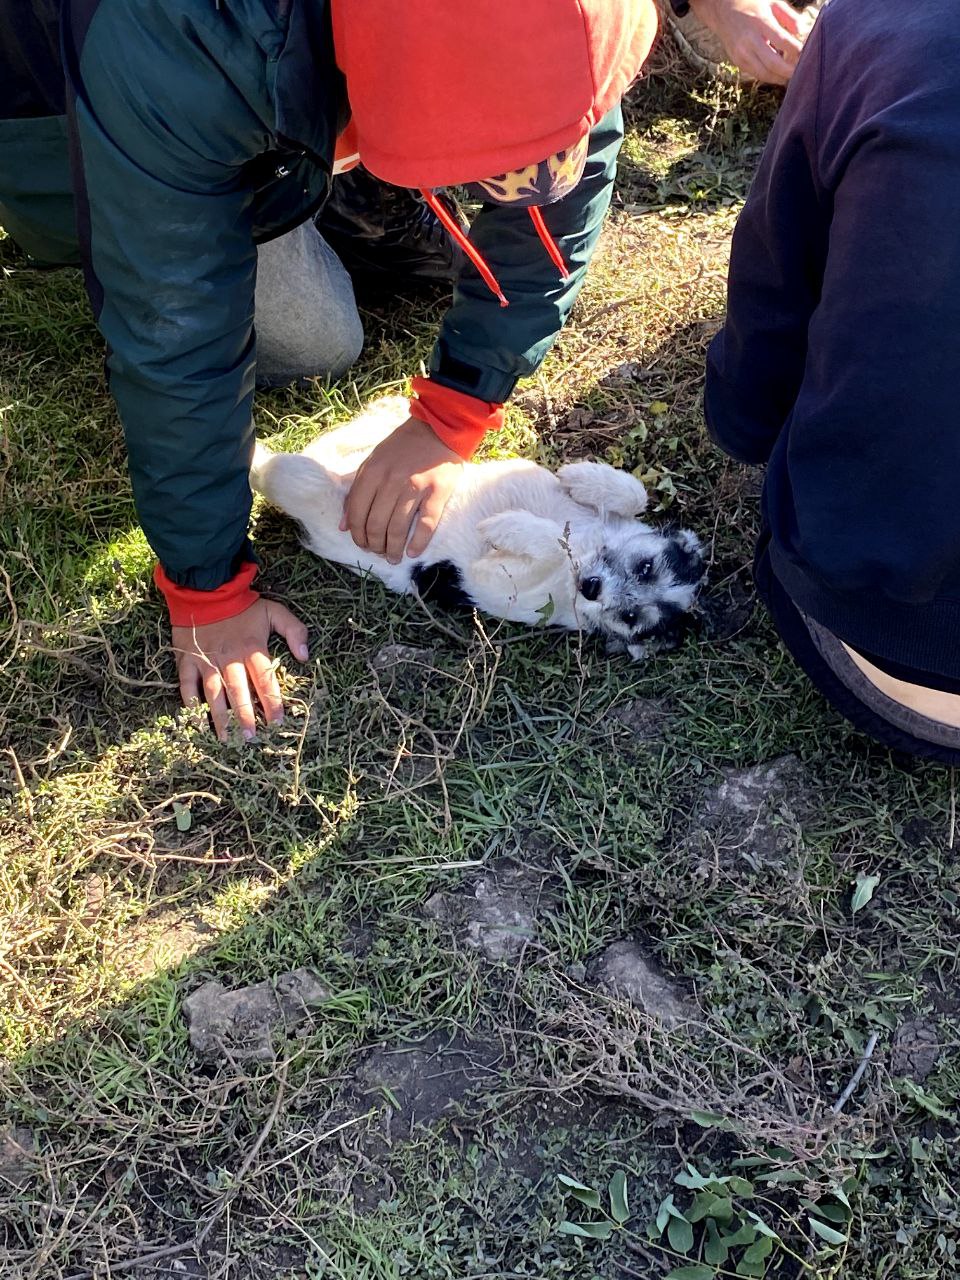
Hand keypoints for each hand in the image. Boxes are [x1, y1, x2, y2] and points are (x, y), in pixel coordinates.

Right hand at [173, 598, 307, 740]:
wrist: (205, 590)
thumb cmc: (243, 605)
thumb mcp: (274, 611)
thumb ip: (294, 630)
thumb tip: (305, 656)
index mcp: (252, 648)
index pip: (265, 681)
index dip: (272, 702)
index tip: (277, 721)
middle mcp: (230, 658)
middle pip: (239, 692)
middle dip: (246, 716)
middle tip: (251, 737)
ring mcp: (206, 660)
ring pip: (214, 694)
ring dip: (220, 717)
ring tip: (227, 738)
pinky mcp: (187, 660)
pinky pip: (187, 686)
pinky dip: (191, 704)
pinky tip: (197, 721)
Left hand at [341, 416, 463, 563]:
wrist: (438, 429)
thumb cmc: (403, 448)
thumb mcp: (373, 463)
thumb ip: (356, 492)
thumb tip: (343, 526)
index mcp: (372, 472)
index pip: (358, 513)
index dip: (357, 534)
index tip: (362, 544)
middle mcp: (391, 480)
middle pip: (376, 524)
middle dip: (374, 545)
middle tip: (378, 552)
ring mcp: (416, 487)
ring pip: (398, 528)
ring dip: (393, 549)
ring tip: (393, 557)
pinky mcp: (438, 492)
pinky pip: (426, 524)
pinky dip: (418, 543)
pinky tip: (412, 552)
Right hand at [689, 0, 802, 83]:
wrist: (722, 10)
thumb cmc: (752, 3)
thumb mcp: (772, 2)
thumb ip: (789, 16)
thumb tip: (802, 32)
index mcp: (760, 21)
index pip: (782, 41)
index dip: (797, 50)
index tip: (807, 53)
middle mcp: (749, 40)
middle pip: (773, 63)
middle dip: (789, 70)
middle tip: (802, 71)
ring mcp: (741, 53)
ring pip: (764, 73)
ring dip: (780, 77)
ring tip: (791, 75)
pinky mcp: (737, 61)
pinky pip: (756, 74)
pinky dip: (769, 76)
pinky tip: (778, 73)